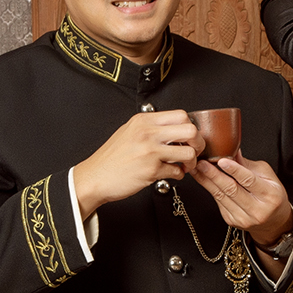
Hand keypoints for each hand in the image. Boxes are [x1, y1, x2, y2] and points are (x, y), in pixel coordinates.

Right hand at [72, 111, 198, 218]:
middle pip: (190, 130)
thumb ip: (150, 127)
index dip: (190, 127)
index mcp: (143, 121)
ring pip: (188, 153)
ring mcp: (150, 151)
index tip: (188, 137)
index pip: (180, 115)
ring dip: (191, 162)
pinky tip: (172, 174)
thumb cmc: (111, 158)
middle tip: (193, 150)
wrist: (94, 177)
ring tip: (184, 165)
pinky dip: (178, 175)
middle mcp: (147, 133)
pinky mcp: (151, 170)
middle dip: (198, 143)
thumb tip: (174, 129)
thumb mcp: (128, 131)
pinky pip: (177, 171)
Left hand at [191, 156, 292, 248]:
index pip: (249, 180)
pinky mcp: (232, 221)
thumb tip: (232, 149)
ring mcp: (243, 218)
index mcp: (270, 195)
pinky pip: (218, 202)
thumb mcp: (268, 176)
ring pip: (221, 196)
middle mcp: (257, 209)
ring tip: (197, 169)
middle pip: (231, 189)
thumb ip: (248, 165)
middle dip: (214, 175)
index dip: (234, 170)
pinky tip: (202, 179)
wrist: (273, 222)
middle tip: (202, 163)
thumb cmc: (272, 195)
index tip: (221, 160)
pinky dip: (209, 189)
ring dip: (206, 181)